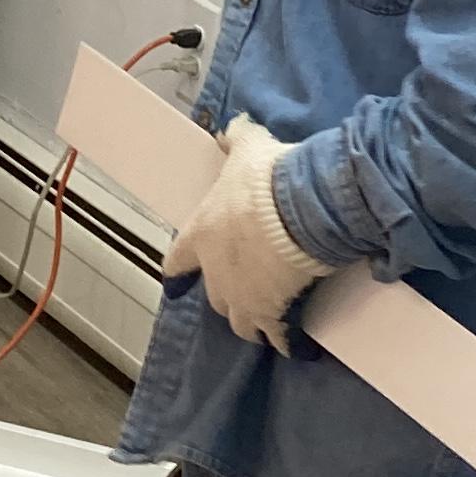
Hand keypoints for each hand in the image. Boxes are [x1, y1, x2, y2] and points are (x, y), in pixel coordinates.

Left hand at [162, 115, 326, 351]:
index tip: (175, 284)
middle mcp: (216, 272)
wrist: (301, 208)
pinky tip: (299, 348)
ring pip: (241, 323)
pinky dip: (288, 342)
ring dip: (253, 323)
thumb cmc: (267, 178)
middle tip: (246, 295)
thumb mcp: (248, 148)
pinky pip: (278, 337)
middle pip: (215, 298)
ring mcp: (242, 298)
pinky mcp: (272, 314)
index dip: (178, 272)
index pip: (177, 261)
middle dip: (228, 297)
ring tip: (269, 325)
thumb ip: (237, 139)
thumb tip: (229, 128)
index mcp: (201, 234)